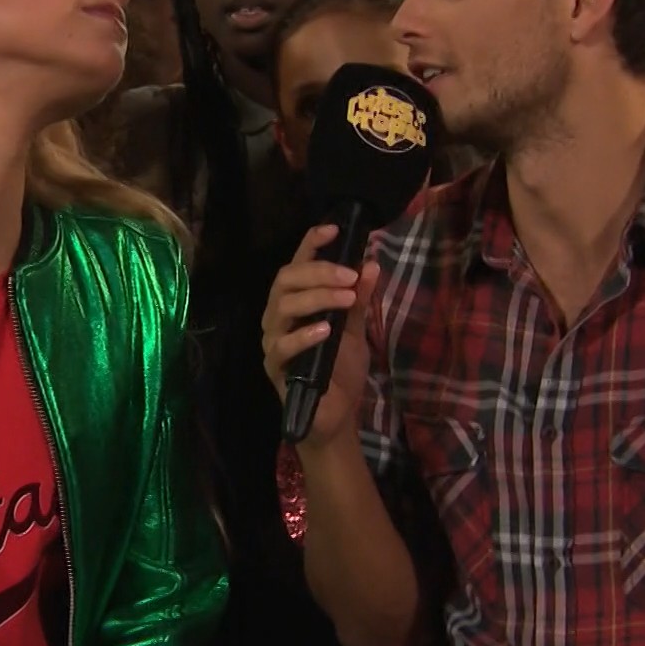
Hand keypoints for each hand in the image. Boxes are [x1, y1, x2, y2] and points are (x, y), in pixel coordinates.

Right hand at [262, 223, 380, 450]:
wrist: (337, 416)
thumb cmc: (341, 371)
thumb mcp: (356, 331)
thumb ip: (360, 300)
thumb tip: (371, 264)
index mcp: (295, 303)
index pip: (296, 266)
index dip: (310, 244)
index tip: (333, 229)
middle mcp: (278, 317)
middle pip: (285, 281)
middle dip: (318, 272)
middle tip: (349, 275)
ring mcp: (272, 342)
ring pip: (282, 307)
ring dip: (316, 298)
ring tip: (345, 298)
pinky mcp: (274, 368)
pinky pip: (282, 346)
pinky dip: (304, 335)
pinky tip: (326, 330)